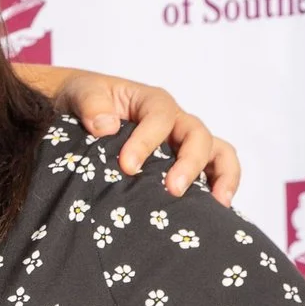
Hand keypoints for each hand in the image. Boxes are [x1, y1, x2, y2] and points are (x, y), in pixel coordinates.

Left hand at [28, 67, 240, 203]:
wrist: (85, 111)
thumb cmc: (88, 100)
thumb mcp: (82, 93)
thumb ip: (91, 105)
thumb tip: (106, 126)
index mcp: (152, 102)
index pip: (160, 117)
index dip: (147, 141)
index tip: (127, 166)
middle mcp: (175, 121)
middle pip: (197, 135)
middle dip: (189, 163)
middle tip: (173, 189)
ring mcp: (184, 142)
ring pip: (218, 152)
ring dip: (221, 177)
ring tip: (216, 204)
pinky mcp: (185, 163)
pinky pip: (215, 171)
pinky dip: (220, 188)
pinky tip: (213, 213)